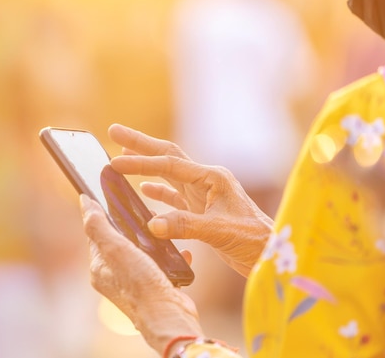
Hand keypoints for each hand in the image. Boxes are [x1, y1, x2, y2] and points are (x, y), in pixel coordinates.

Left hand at [79, 194, 203, 354]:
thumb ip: (98, 226)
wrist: (169, 316)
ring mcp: (136, 283)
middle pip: (120, 242)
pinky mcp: (156, 287)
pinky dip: (170, 257)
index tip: (113, 199)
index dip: (103, 215)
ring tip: (162, 228)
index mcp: (100, 268)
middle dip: (131, 227)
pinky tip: (179, 252)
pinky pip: (161, 266)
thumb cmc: (140, 284)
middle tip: (144, 213)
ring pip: (142, 253)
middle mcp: (115, 277)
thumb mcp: (116, 248)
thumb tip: (84, 202)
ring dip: (152, 241)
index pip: (97, 234)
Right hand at [107, 123, 272, 276]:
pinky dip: (158, 191)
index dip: (141, 162)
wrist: (270, 254)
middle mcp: (207, 180)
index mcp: (212, 177)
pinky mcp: (202, 210)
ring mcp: (204, 194)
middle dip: (140, 145)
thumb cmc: (253, 240)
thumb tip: (151, 224)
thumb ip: (185, 226)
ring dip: (146, 165)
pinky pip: (175, 196)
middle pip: (167, 156)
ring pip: (168, 174)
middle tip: (114, 131)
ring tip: (123, 156)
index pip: (169, 165)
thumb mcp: (218, 231)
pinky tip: (144, 189)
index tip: (116, 160)